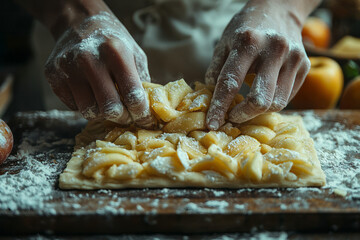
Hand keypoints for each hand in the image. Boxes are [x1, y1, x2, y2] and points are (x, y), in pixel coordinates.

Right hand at [45, 11, 154, 126]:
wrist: (79, 22)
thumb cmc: (112, 42)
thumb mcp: (135, 54)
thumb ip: (141, 81)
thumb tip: (146, 110)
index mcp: (115, 52)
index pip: (132, 96)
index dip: (141, 112)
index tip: (143, 117)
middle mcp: (89, 60)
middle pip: (110, 109)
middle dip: (122, 117)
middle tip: (126, 115)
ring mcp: (68, 68)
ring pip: (89, 111)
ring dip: (101, 112)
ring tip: (107, 101)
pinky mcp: (53, 76)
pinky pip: (73, 106)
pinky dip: (85, 105)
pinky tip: (90, 92)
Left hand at [205, 0, 318, 129]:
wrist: (279, 10)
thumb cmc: (246, 29)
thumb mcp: (224, 43)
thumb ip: (216, 70)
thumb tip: (211, 99)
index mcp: (248, 41)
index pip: (230, 82)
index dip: (219, 107)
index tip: (212, 124)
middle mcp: (274, 49)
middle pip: (260, 100)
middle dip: (242, 115)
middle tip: (232, 116)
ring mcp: (294, 58)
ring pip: (276, 103)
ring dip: (257, 112)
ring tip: (245, 108)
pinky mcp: (305, 66)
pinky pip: (287, 97)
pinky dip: (271, 103)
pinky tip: (262, 96)